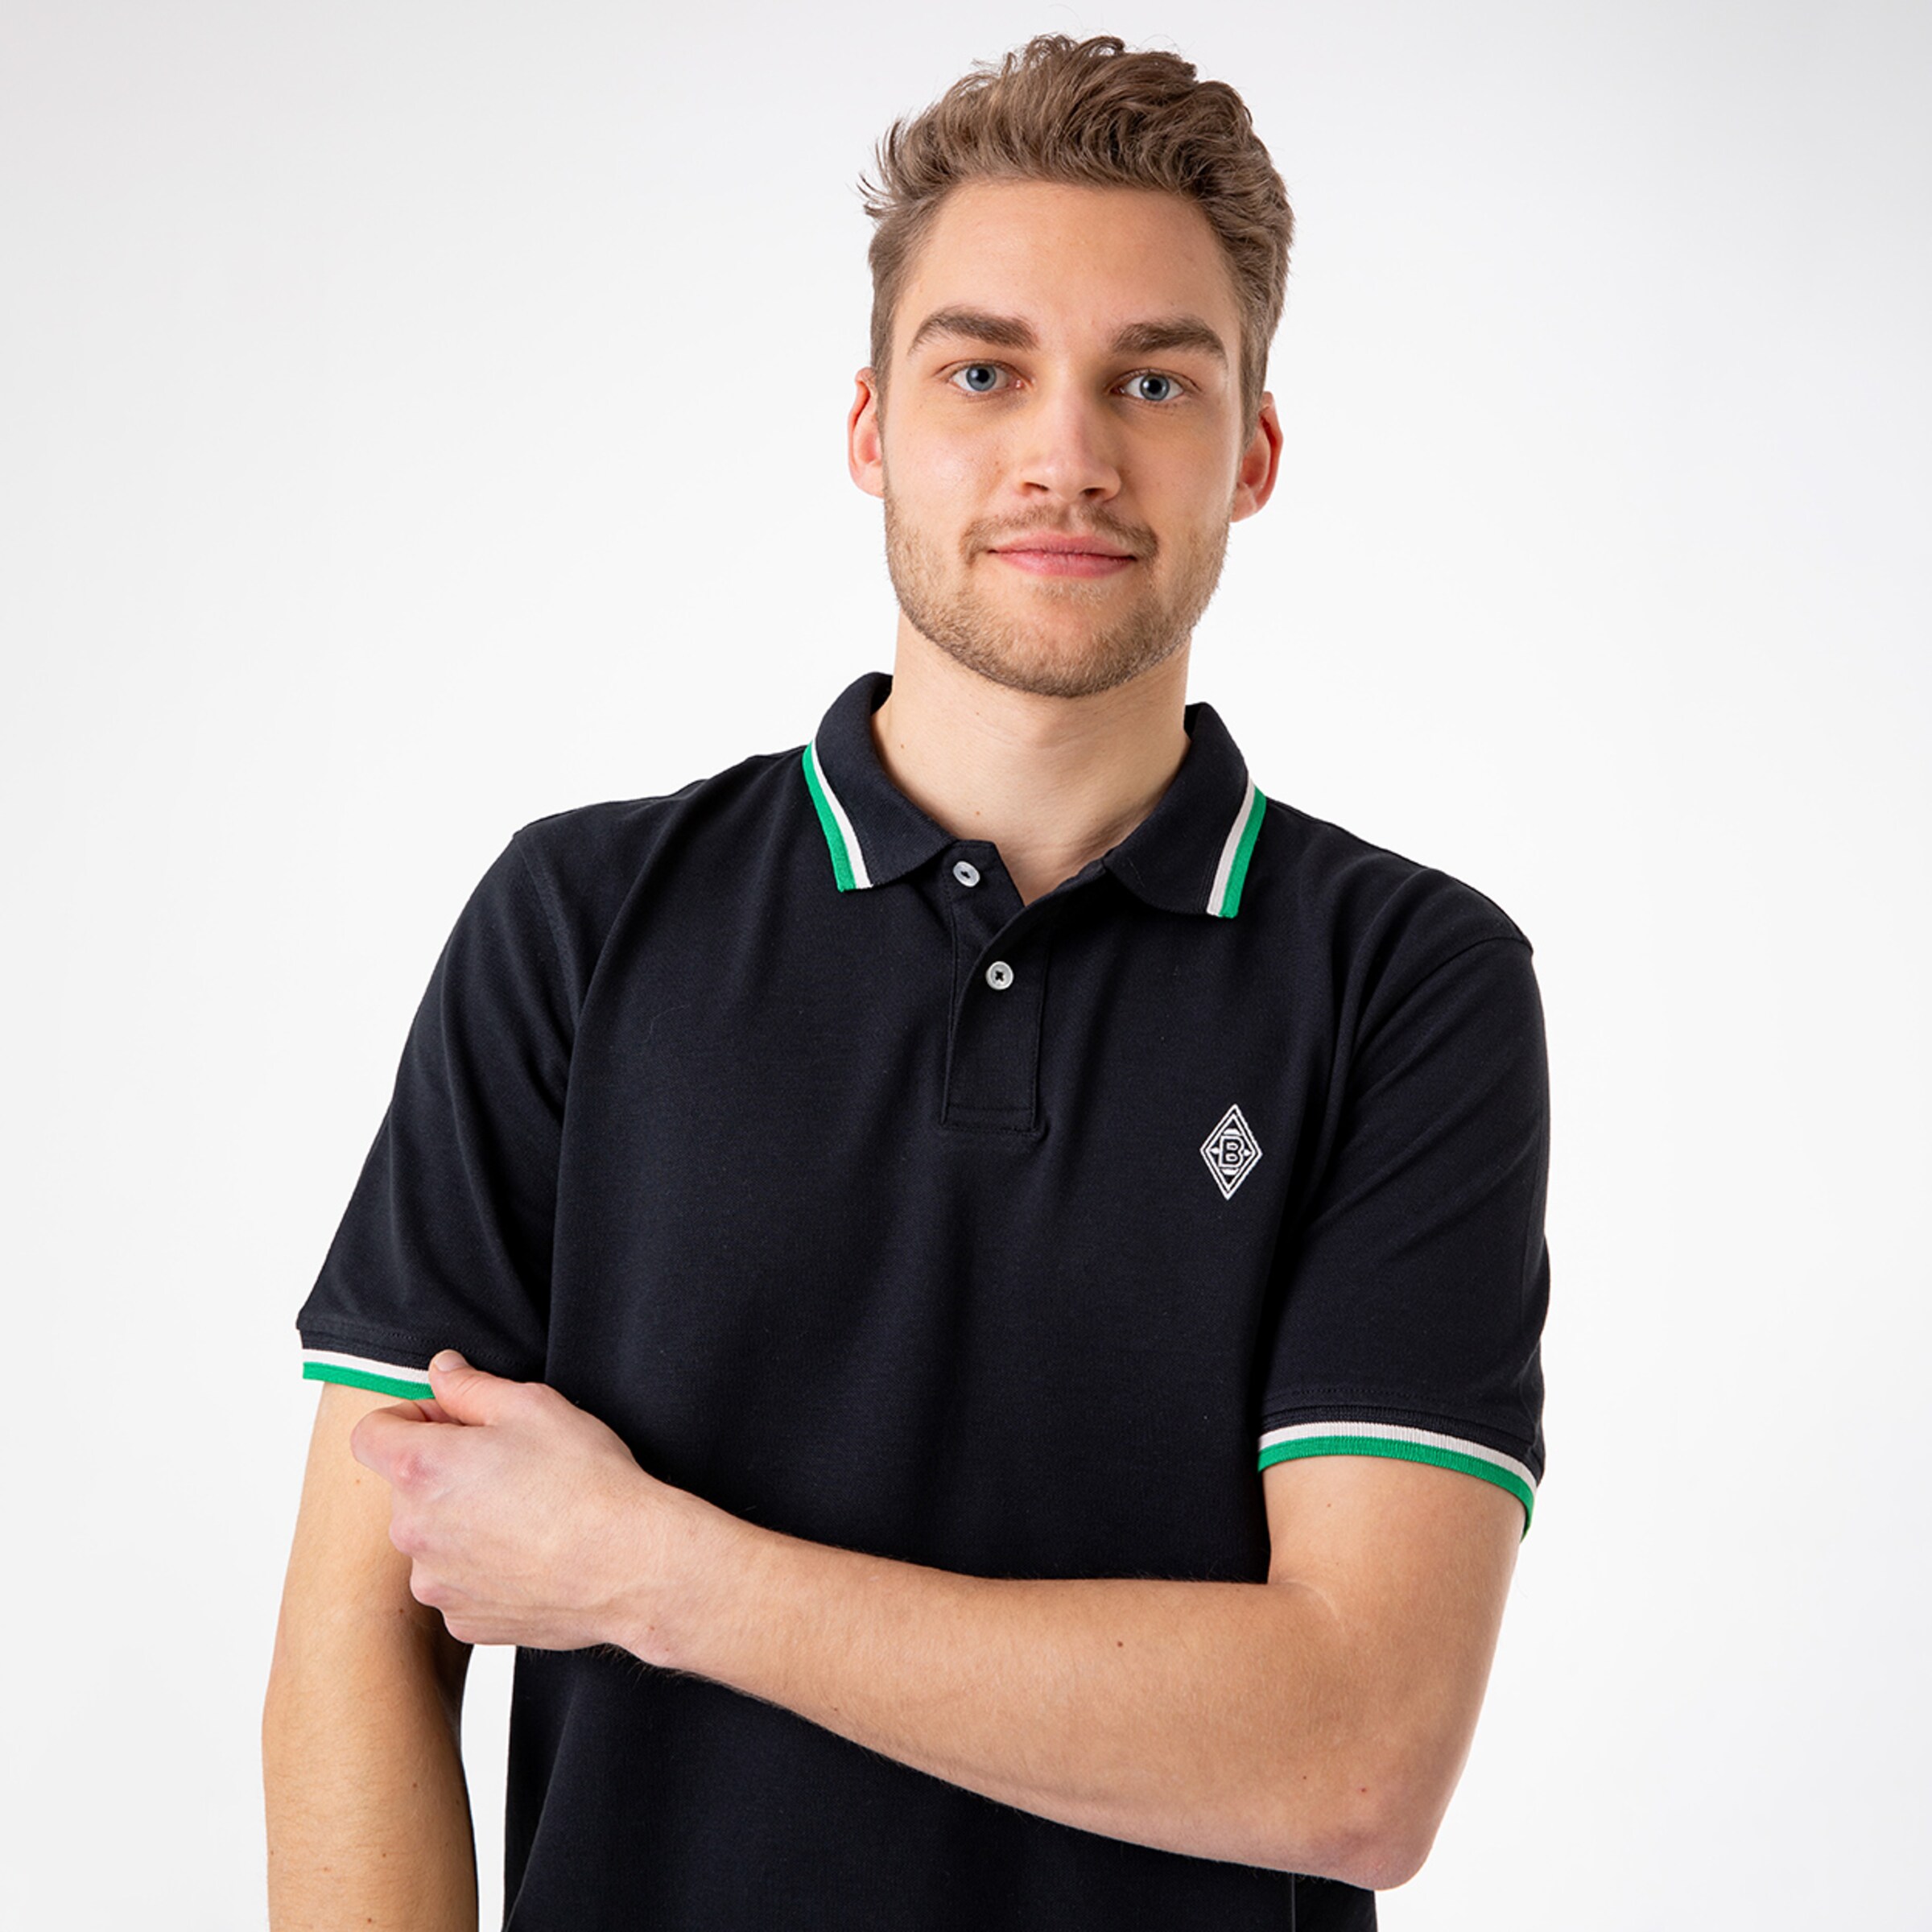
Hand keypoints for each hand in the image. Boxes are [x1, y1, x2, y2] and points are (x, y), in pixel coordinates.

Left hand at [349, 1352, 730, 1661]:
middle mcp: (413, 1530)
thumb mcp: (534, 1406)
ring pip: (431, 1538)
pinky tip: (528, 1555)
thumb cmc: (586, 1481)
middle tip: (507, 1465)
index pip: (370, 1433)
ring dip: (460, 1523)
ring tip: (524, 1515)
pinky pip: (457, 1582)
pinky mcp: (462, 1619)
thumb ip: (472, 1386)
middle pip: (405, 1487)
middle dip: (443, 1471)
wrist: (629, 1564)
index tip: (450, 1423)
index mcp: (422, 1469)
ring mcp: (435, 1582)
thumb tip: (442, 1370)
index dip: (408, 1419)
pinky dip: (481, 1568)